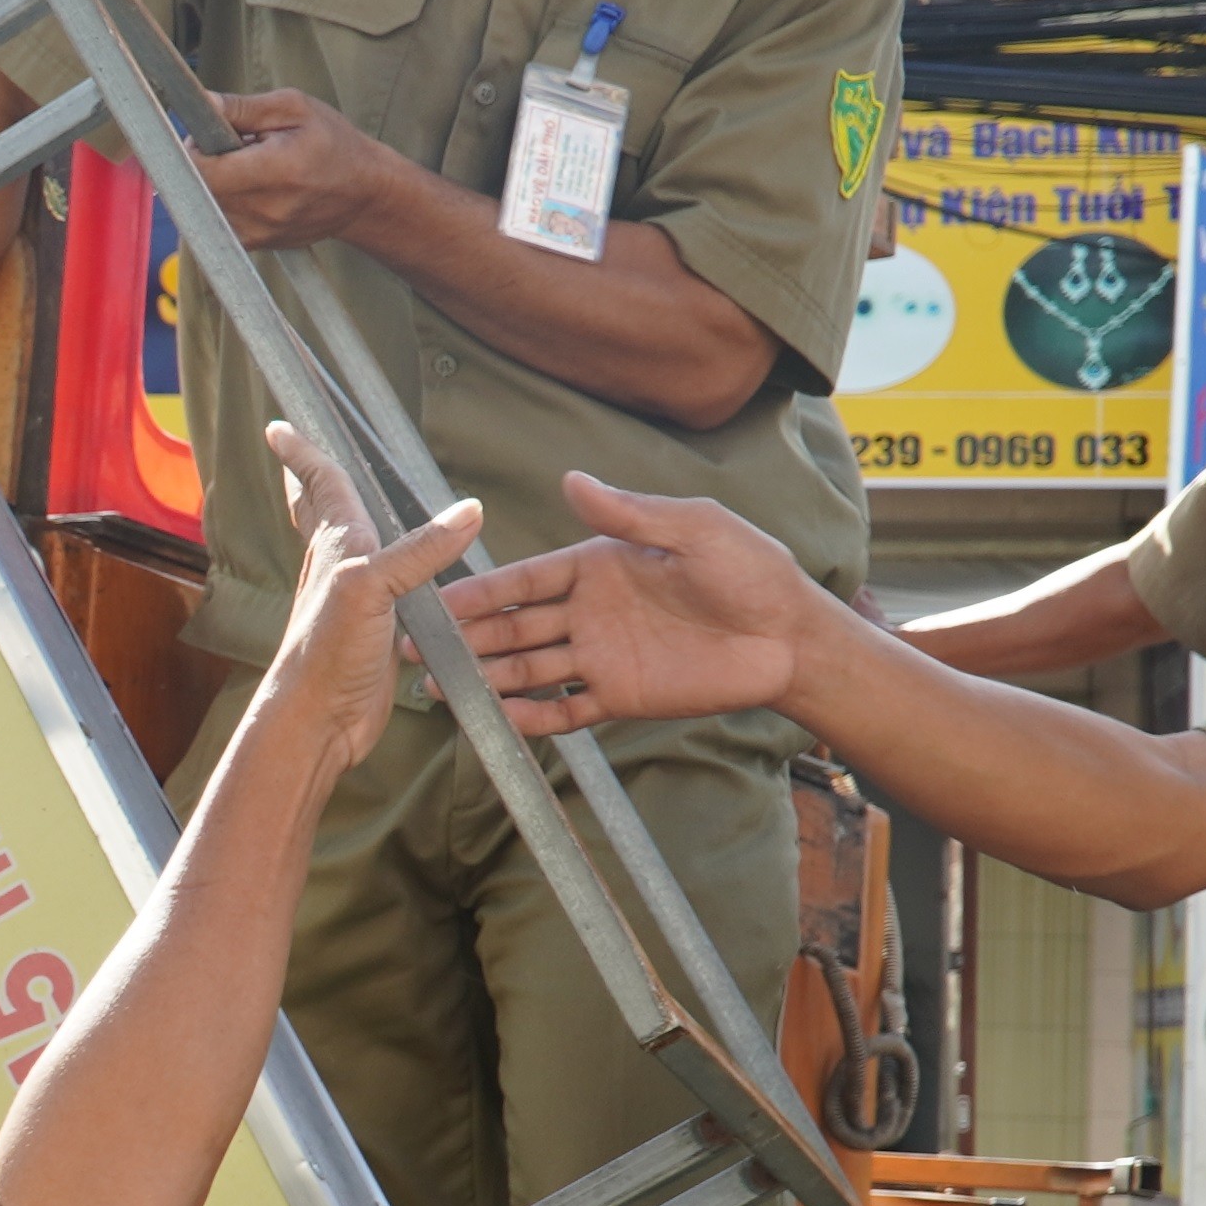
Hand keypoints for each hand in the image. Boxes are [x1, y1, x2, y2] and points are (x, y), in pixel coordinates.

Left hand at [189, 90, 408, 248]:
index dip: (193, 146)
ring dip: (215, 182)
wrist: (364, 194)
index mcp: (270, 172)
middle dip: (204, 161)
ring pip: (203, 203)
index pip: (199, 168)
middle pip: (196, 187)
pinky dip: (224, 199)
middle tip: (234, 145)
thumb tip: (204, 104)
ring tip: (248, 166)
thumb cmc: (334, 145)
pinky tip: (251, 186)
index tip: (208, 133)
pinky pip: (217, 218)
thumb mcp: (295, 109)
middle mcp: (259, 211)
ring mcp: (255, 233)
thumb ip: (244, 108)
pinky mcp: (253, 245)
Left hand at [249, 421, 479, 773]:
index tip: (279, 427)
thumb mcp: (373, 589)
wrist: (317, 721)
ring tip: (348, 504)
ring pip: (347, 549)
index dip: (302, 455)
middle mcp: (339, 567)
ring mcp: (352, 601)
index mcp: (337, 546)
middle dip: (312, 483)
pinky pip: (379, 589)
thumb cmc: (327, 653)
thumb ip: (419, 550)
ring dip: (343, 522)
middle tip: (297, 459)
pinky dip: (385, 572)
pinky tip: (396, 577)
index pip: (321, 486)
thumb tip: (469, 512)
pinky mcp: (370, 633)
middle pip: (322, 513)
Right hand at [437, 471, 822, 734]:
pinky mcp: (621, 697)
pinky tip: (497, 723)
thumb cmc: (751, 571)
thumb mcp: (694, 528)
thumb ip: (630, 514)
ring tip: (440, 691)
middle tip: (415, 650)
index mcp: (598, 565)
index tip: (435, 602)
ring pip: (529, 668)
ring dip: (486, 679)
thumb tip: (571, 481)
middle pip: (513, 626)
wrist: (790, 637)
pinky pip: (566, 710)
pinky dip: (532, 718)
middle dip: (464, 638)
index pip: (525, 580)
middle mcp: (590, 612)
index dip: (479, 592)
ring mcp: (602, 656)